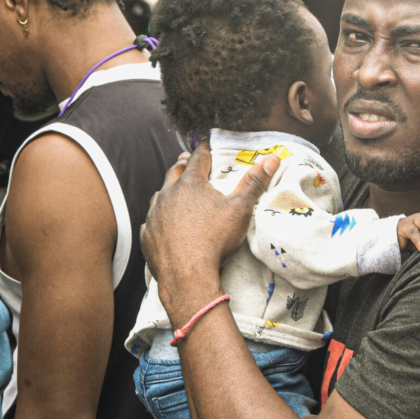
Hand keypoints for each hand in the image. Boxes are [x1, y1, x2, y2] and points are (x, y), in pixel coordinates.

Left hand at [140, 140, 279, 319]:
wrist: (188, 275)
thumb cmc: (215, 239)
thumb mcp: (240, 209)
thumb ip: (254, 183)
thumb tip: (271, 160)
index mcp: (191, 184)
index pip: (198, 158)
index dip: (204, 149)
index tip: (206, 143)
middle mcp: (168, 194)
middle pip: (174, 172)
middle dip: (182, 165)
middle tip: (186, 161)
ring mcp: (155, 215)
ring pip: (160, 195)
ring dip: (168, 192)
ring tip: (174, 192)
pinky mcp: (148, 235)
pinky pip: (152, 221)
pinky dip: (159, 219)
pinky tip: (164, 224)